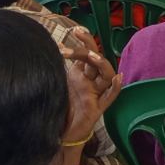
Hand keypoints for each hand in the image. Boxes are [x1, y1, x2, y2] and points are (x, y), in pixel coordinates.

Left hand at [58, 26, 120, 147]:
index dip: (81, 42)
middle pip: (96, 59)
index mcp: (81, 75)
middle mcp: (91, 82)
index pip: (85, 54)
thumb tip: (46, 51)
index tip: (73, 30)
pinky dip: (116, 87)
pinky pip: (110, 97)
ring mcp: (97, 94)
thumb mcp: (57, 85)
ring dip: (101, 63)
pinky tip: (118, 78)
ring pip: (107, 75)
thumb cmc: (60, 108)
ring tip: (91, 56)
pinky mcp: (98, 109)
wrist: (62, 134)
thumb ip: (56, 71)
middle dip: (89, 44)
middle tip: (78, 32)